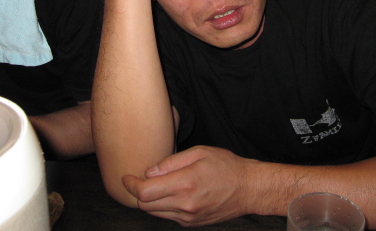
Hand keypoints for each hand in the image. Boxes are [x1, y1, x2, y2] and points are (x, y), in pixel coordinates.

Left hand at [122, 145, 255, 225]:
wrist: (249, 189)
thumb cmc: (226, 166)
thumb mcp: (199, 152)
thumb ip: (171, 161)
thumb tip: (149, 171)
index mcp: (185, 184)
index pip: (145, 192)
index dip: (131, 185)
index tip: (127, 177)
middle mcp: (184, 205)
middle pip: (145, 205)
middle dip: (138, 192)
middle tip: (138, 179)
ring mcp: (188, 217)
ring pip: (155, 213)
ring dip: (150, 200)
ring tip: (155, 185)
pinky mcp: (192, 223)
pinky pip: (168, 216)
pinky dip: (163, 205)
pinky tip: (170, 193)